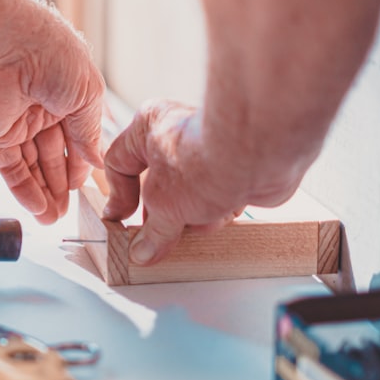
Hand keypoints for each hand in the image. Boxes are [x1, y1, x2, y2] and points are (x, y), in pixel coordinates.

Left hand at [0, 26, 104, 224]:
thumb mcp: (87, 95)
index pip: (78, 139)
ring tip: (53, 220)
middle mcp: (44, 110)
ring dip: (43, 194)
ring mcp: (18, 124)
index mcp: (69, 95)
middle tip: (68, 214)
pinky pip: (11, 168)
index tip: (86, 190)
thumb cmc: (52, 57)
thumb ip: (90, 133)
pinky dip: (24, 190)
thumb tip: (98, 162)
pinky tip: (37, 209)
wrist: (4, 46)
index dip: (82, 165)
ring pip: (33, 167)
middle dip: (61, 187)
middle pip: (55, 157)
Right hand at [102, 100, 252, 265]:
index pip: (119, 165)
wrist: (261, 154)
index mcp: (147, 129)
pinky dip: (220, 212)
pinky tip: (226, 209)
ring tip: (204, 215)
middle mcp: (175, 136)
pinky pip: (215, 202)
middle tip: (159, 239)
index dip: (118, 197)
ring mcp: (206, 153)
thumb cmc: (207, 159)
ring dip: (196, 217)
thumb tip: (143, 250)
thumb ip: (152, 231)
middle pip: (157, 188)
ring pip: (187, 200)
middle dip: (164, 216)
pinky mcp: (233, 169)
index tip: (120, 222)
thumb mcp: (163, 204)